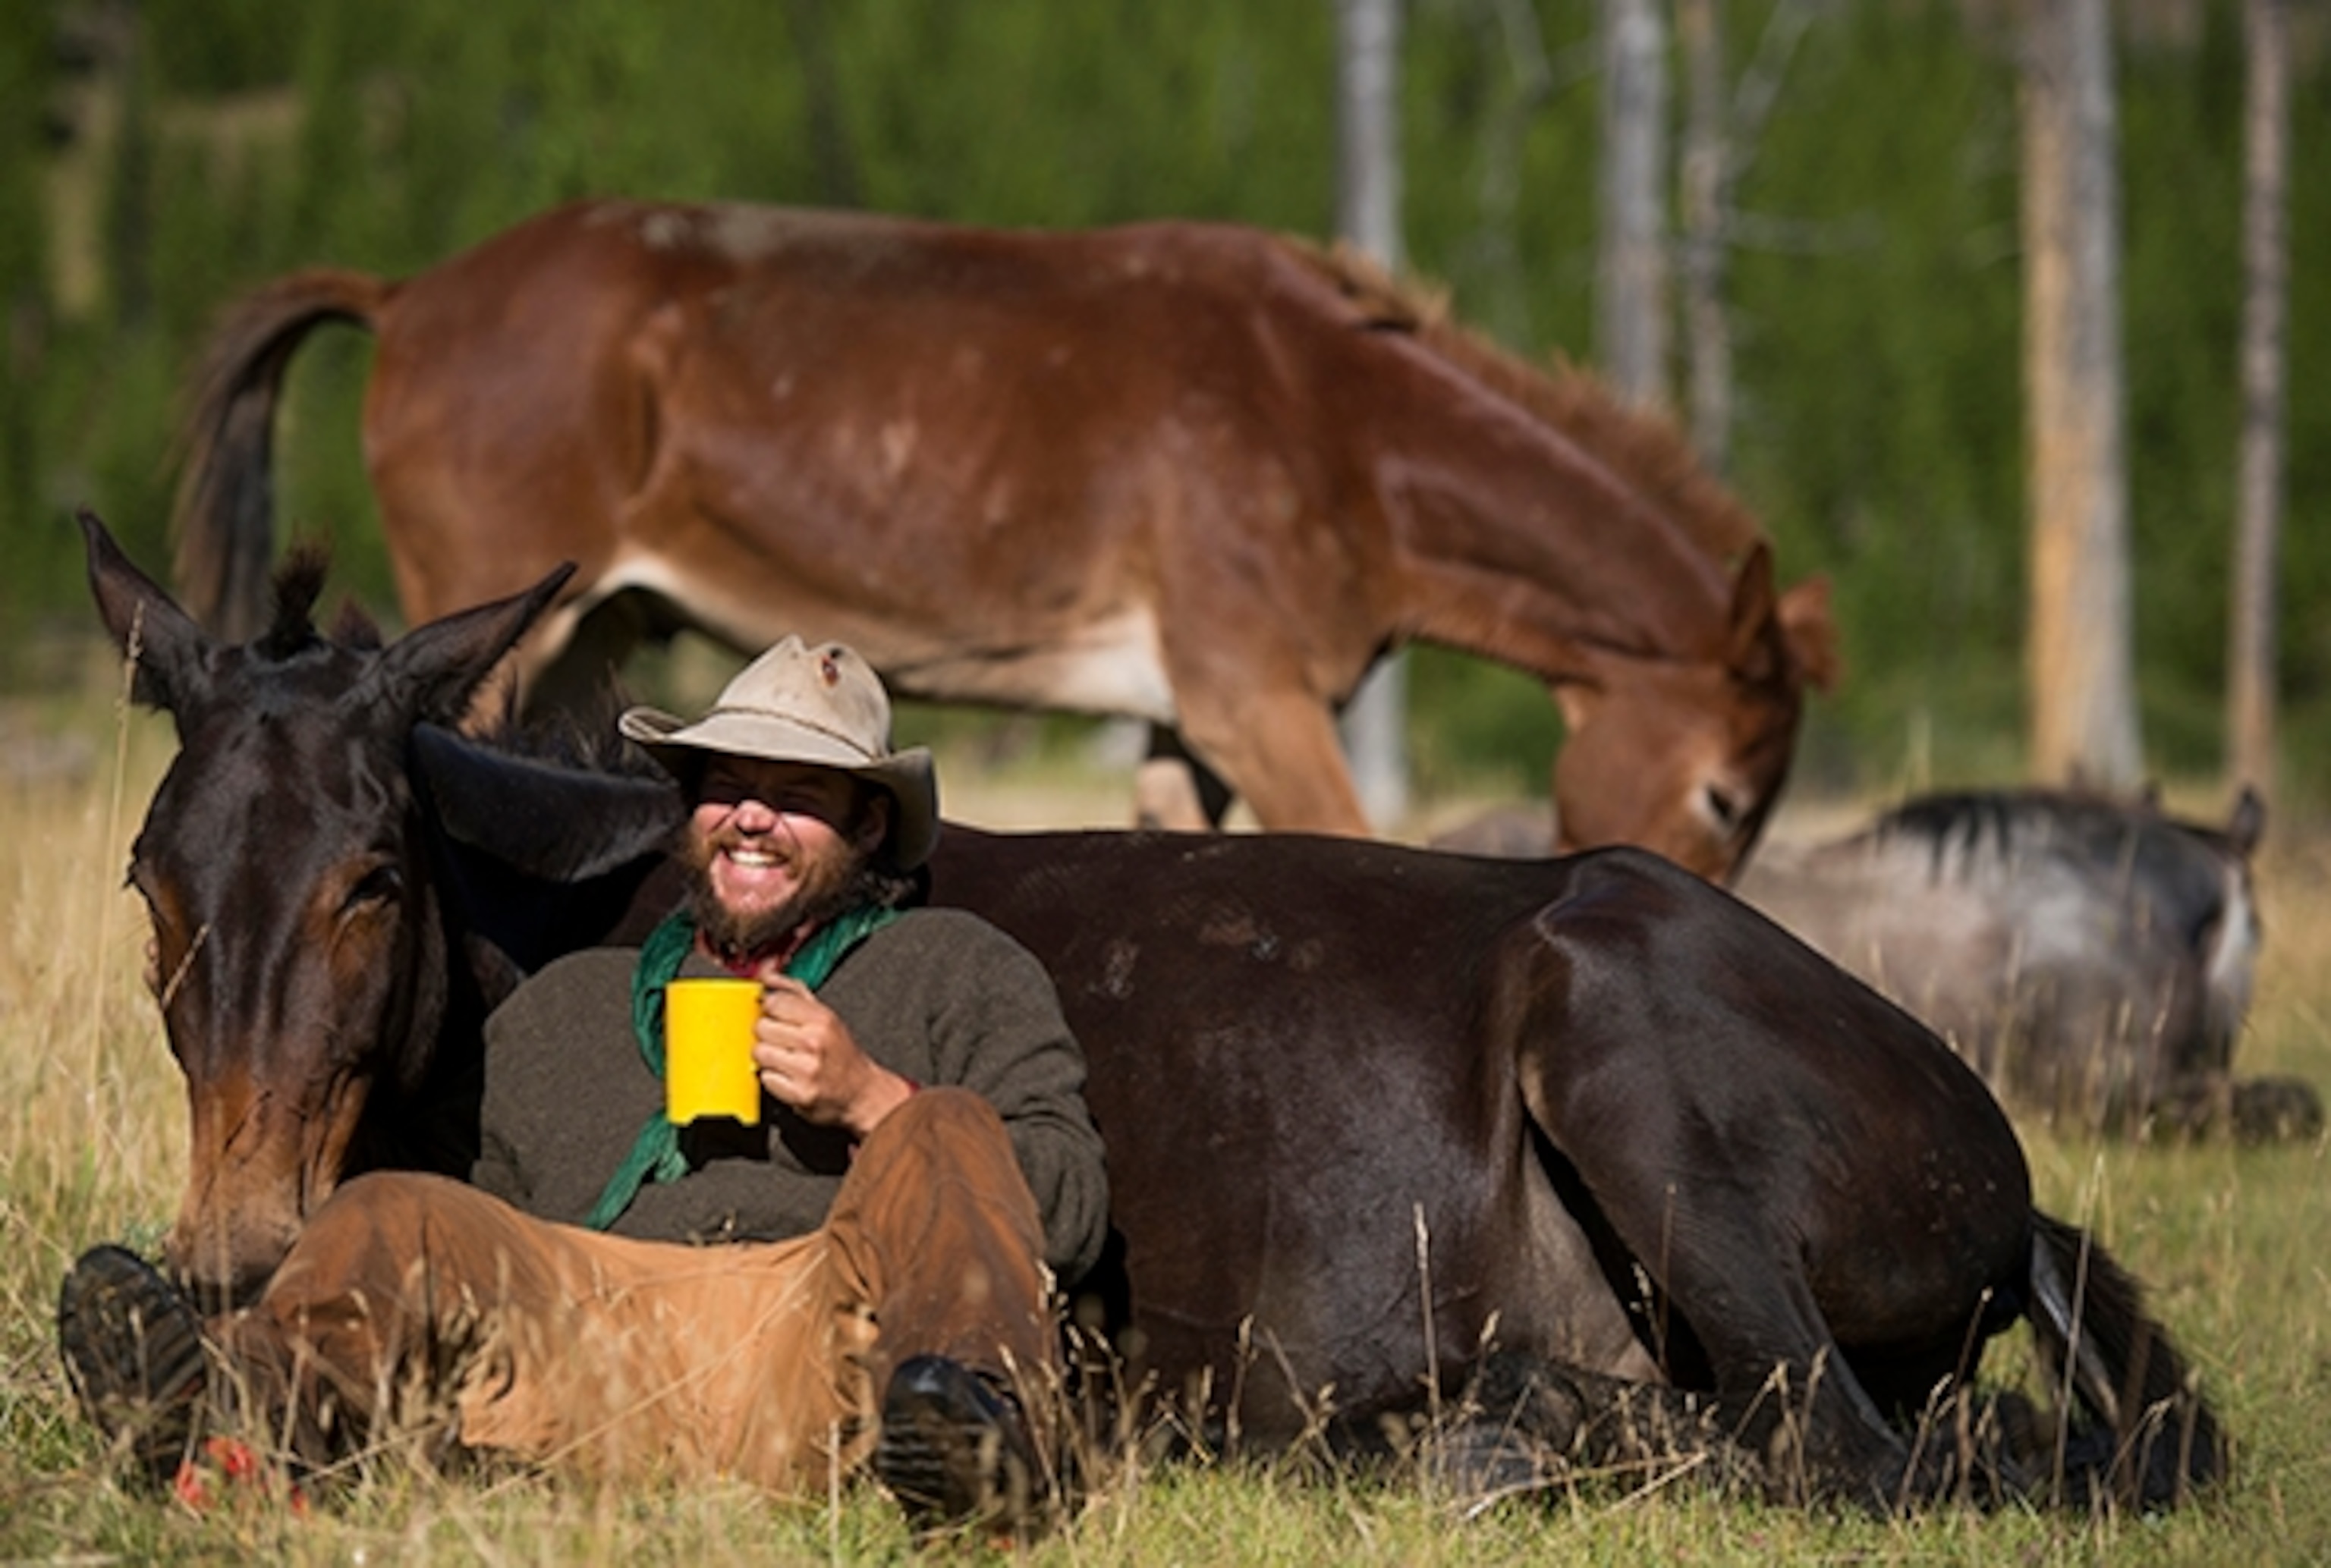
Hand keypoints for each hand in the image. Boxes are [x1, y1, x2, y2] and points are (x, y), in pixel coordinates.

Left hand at [749, 975, 914, 1137]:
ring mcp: (805, 1069)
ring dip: (768, 1057)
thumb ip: (793, 990)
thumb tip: (767, 974)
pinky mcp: (797, 1093)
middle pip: (761, 1027)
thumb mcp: (824, 1014)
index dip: (771, 1009)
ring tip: (787, 1059)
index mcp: (822, 1018)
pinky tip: (789, 1076)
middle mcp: (814, 1042)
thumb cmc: (841, 1054)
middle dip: (769, 1034)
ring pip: (759, 1053)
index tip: (778, 1016)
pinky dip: (773, 1078)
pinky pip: (764, 1078)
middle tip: (785, 1041)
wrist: (861, 1092)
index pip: (773, 1001)